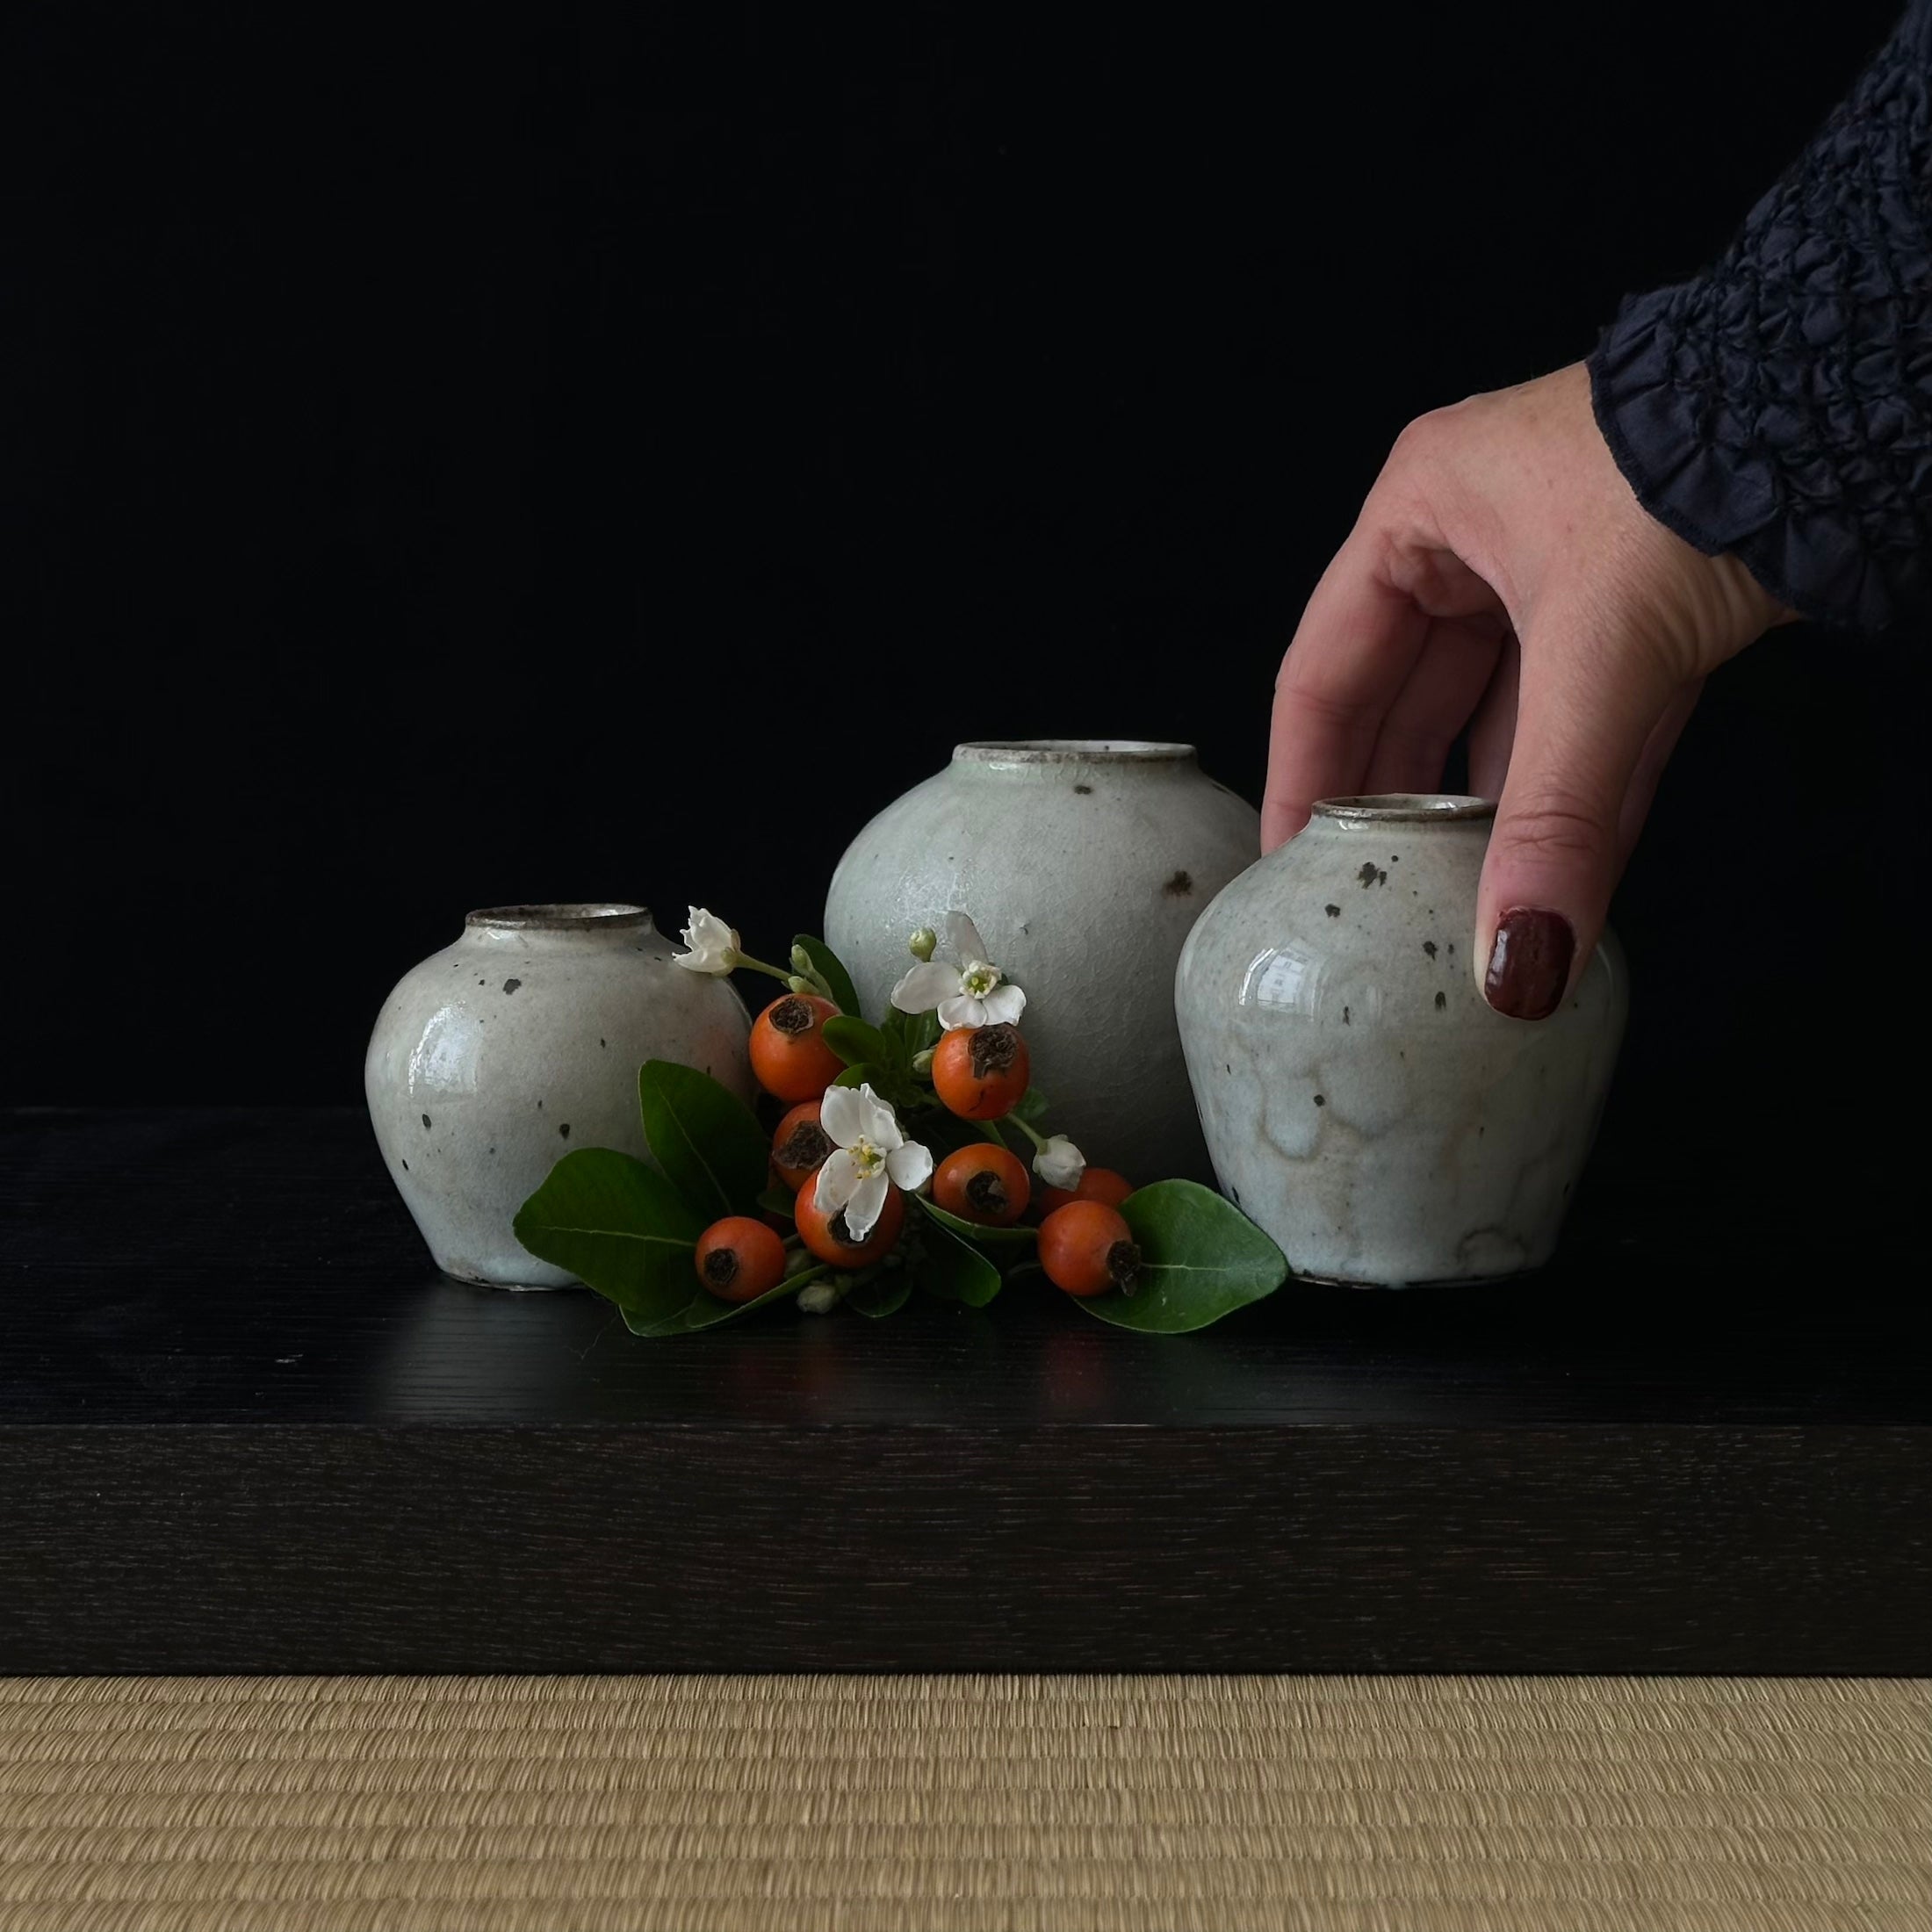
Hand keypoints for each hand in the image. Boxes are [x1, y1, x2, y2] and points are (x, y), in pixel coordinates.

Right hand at [1264, 362, 1791, 1017]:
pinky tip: (1565, 877)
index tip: (1286, 869)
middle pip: (1403, 707)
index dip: (1302, 779)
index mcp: (1418, 512)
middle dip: (1395, 811)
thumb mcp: (1602, 650)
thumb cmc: (1703, 462)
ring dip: (1489, 815)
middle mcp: (1472, 539)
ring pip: (1497, 723)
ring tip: (1461, 907)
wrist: (1852, 410)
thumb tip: (1521, 955)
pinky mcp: (1637, 611)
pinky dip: (1577, 797)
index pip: (1323, 673)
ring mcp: (1557, 575)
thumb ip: (1556, 811)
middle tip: (1368, 903)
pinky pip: (1586, 726)